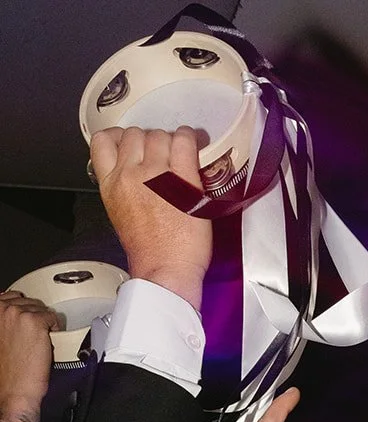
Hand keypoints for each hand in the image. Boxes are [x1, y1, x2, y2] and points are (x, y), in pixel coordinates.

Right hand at [0, 292, 60, 421]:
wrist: (13, 391)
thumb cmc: (6, 372)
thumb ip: (3, 323)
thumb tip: (16, 314)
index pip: (10, 297)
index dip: (22, 311)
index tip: (26, 322)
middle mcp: (1, 308)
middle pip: (28, 302)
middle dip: (34, 317)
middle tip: (34, 337)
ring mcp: (18, 314)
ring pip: (41, 309)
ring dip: (44, 324)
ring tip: (40, 342)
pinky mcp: (35, 322)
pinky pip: (53, 317)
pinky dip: (54, 328)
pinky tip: (49, 342)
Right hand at [91, 126, 211, 308]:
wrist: (165, 272)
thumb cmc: (149, 252)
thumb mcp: (121, 214)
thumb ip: (123, 187)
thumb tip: (134, 169)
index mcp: (110, 185)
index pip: (102, 141)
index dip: (118, 136)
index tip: (129, 143)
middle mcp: (128, 175)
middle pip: (134, 134)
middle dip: (148, 141)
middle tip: (162, 157)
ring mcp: (155, 174)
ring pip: (158, 135)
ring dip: (169, 141)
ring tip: (179, 156)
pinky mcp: (181, 179)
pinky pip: (184, 142)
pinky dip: (189, 139)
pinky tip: (194, 145)